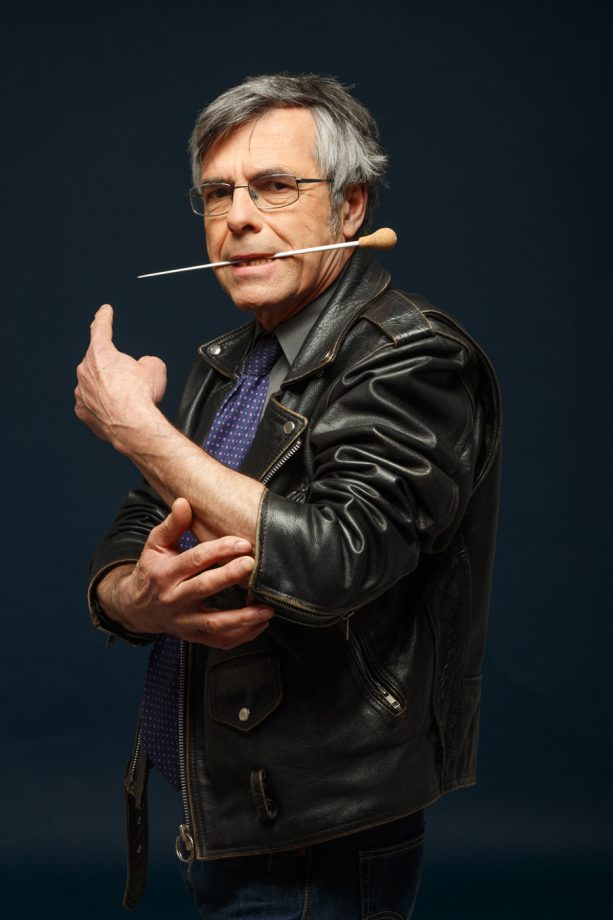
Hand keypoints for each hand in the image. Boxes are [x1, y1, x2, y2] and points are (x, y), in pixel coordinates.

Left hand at [75, 303, 166, 448]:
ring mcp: (82, 392)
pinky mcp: (83, 412)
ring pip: (95, 384)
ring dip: (109, 388)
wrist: (135, 427)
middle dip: (114, 368)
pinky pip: (93, 403)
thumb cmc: (141, 397)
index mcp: (101, 353)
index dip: (104, 317)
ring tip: (128, 400)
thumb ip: (146, 361)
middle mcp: (86, 371)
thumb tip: (143, 367)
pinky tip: (117, 411)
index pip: (101, 328)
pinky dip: (103, 405)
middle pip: (99, 362)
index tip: (104, 311)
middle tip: (132, 381)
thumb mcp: (155, 367)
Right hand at [97, 498, 273, 648]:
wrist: (136, 608)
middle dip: (229, 576)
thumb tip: (184, 502)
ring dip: (243, 618)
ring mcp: (184, 622)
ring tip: (266, 608)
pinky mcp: (193, 637)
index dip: (218, 550)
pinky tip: (260, 625)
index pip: (194, 560)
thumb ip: (172, 524)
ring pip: (214, 623)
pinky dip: (241, 636)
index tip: (242, 543)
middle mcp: (174, 599)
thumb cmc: (152, 571)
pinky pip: (219, 641)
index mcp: (165, 574)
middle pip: (204, 588)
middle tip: (252, 565)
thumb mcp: (155, 545)